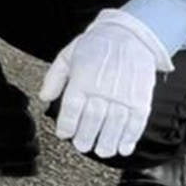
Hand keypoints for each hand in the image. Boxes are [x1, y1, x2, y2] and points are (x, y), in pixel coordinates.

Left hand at [38, 9, 173, 157]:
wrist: (130, 34)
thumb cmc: (97, 45)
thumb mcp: (68, 55)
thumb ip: (54, 77)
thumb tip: (44, 97)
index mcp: (83, 77)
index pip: (72, 106)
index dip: (67, 124)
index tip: (64, 134)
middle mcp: (104, 87)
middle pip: (93, 118)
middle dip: (87, 136)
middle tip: (83, 146)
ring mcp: (124, 93)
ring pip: (115, 123)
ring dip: (109, 141)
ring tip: (103, 151)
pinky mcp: (141, 97)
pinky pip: (137, 121)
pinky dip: (131, 137)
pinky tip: (124, 147)